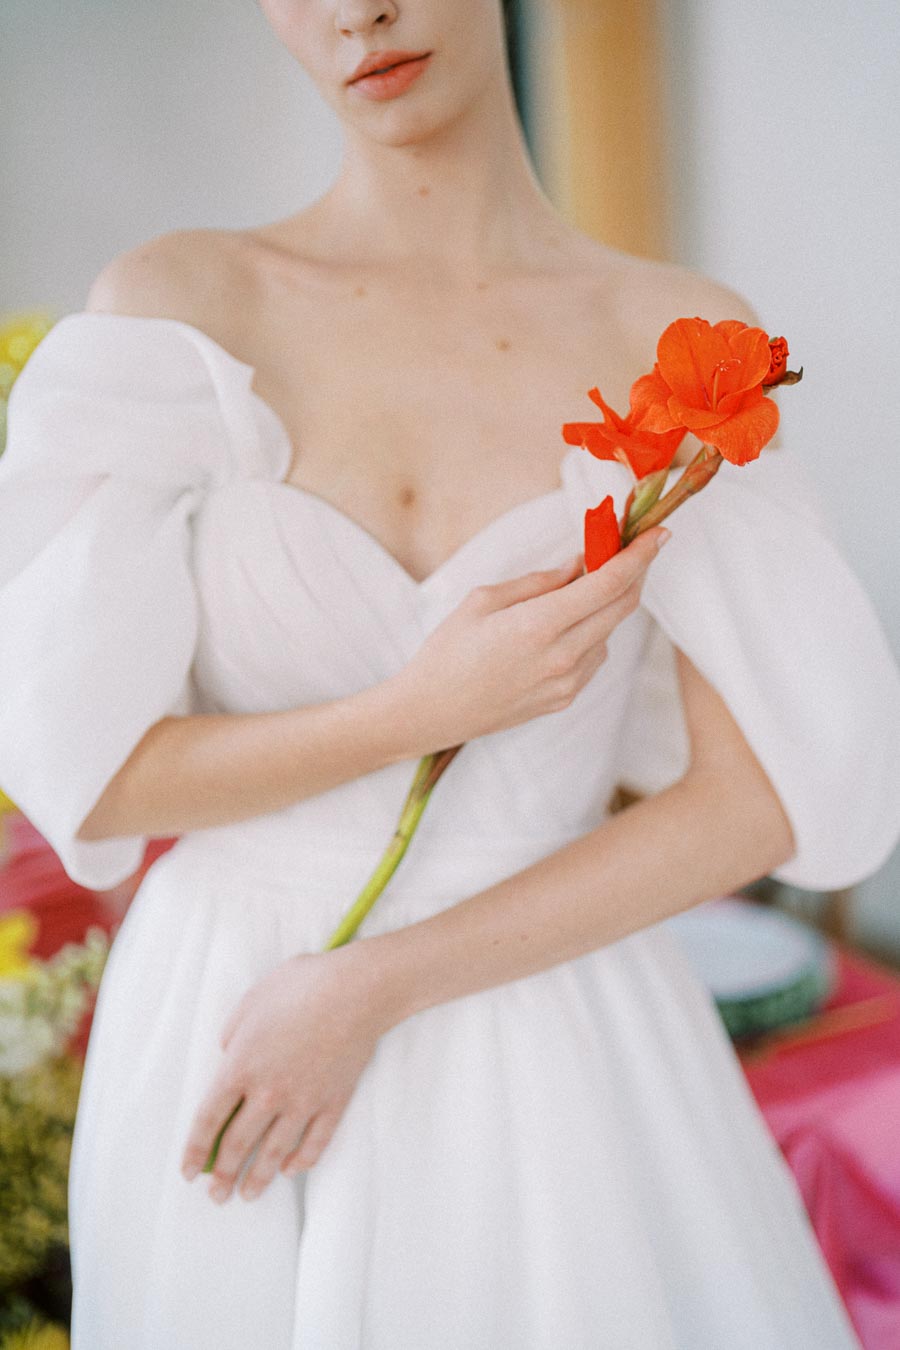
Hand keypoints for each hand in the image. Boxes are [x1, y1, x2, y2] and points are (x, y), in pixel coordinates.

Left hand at [180, 945, 390, 1202]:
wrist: (356, 990)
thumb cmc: (300, 986)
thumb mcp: (251, 1001)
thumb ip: (232, 1033)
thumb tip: (228, 1054)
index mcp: (240, 1067)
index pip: (208, 1121)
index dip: (195, 1150)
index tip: (188, 1172)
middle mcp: (268, 1092)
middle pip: (239, 1145)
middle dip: (223, 1175)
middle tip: (216, 1196)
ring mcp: (303, 1101)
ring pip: (275, 1152)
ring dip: (259, 1179)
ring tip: (248, 1196)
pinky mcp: (333, 1102)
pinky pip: (315, 1143)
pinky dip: (301, 1161)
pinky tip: (291, 1171)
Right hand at [393, 527, 667, 747]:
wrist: (430, 713)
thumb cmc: (447, 652)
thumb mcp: (483, 600)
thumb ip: (539, 582)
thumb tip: (580, 565)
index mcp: (539, 625)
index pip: (609, 584)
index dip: (639, 556)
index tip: (659, 534)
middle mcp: (563, 657)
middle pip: (621, 607)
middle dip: (633, 573)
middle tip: (631, 549)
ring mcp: (567, 682)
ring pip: (608, 632)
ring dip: (604, 605)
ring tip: (574, 592)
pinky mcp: (565, 699)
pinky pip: (593, 656)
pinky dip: (589, 633)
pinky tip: (560, 628)